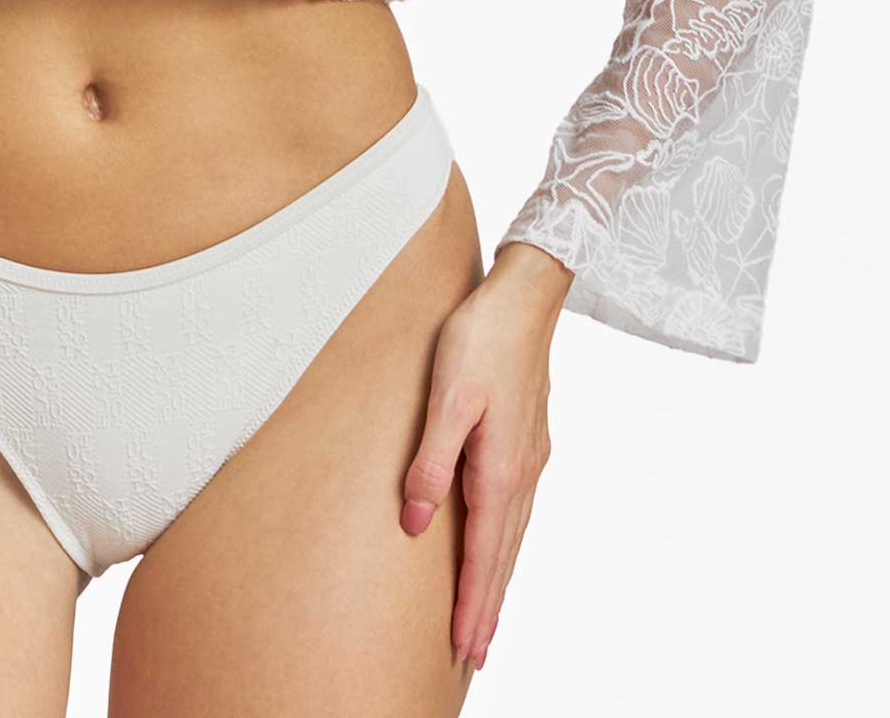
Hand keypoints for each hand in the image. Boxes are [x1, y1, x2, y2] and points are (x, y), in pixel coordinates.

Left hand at [399, 244, 570, 671]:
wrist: (525, 294)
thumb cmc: (480, 337)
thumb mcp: (446, 397)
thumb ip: (432, 462)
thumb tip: (419, 524)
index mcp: (500, 469)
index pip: (484, 554)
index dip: (472, 603)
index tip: (464, 647)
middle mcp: (522, 472)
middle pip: (504, 555)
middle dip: (487, 606)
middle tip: (474, 654)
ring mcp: (530, 457)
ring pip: (513, 534)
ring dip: (498, 578)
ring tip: (485, 615)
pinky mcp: (528, 440)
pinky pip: (517, 509)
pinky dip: (507, 543)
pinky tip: (500, 544)